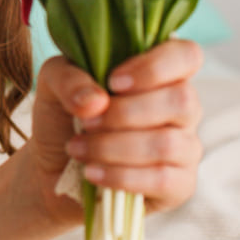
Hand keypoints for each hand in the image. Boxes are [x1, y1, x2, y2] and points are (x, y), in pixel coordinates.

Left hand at [27, 40, 203, 224]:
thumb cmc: (64, 115)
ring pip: (168, 143)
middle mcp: (181, 107)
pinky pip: (163, 179)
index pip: (187, 55)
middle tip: (85, 121)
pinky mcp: (179, 185)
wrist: (55, 167)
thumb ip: (68, 77)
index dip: (155, 67)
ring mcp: (185, 147)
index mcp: (158, 72)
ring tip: (77, 148)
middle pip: (182, 101)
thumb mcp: (52, 83)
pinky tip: (92, 172)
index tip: (114, 82)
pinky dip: (120, 176)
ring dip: (113, 147)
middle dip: (124, 113)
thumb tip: (97, 100)